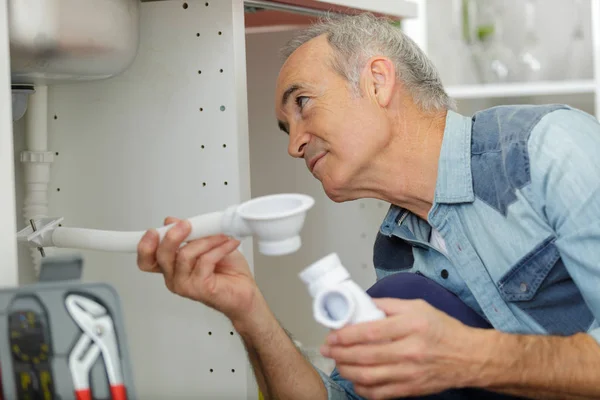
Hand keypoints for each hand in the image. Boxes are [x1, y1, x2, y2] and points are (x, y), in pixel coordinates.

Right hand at [136, 217, 259, 322]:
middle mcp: (174, 278)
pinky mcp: (200, 289)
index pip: (147, 259)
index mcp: (171, 267)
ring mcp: (185, 285)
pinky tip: (230, 244)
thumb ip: (188, 235)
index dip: (144, 246)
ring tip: (222, 236)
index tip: (153, 231)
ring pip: (185, 255)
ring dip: (206, 240)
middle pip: (160, 256)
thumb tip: (171, 221)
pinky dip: (219, 248)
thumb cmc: (228, 271)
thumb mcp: (206, 244)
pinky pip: (205, 261)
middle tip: (187, 225)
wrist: (246, 292)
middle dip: (172, 237)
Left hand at [320, 298, 487, 398]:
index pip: (371, 331)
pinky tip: (354, 379)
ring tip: (336, 362)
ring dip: (346, 370)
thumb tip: (361, 303)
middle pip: (365, 355)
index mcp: (411, 325)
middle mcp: (410, 350)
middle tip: (327, 348)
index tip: (332, 334)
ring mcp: (410, 373)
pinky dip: (362, 388)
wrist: (469, 357)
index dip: (346, 334)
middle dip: (340, 352)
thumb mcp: (417, 306)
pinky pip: (380, 393)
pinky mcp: (411, 389)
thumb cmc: (443, 329)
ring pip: (368, 376)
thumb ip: (388, 305)